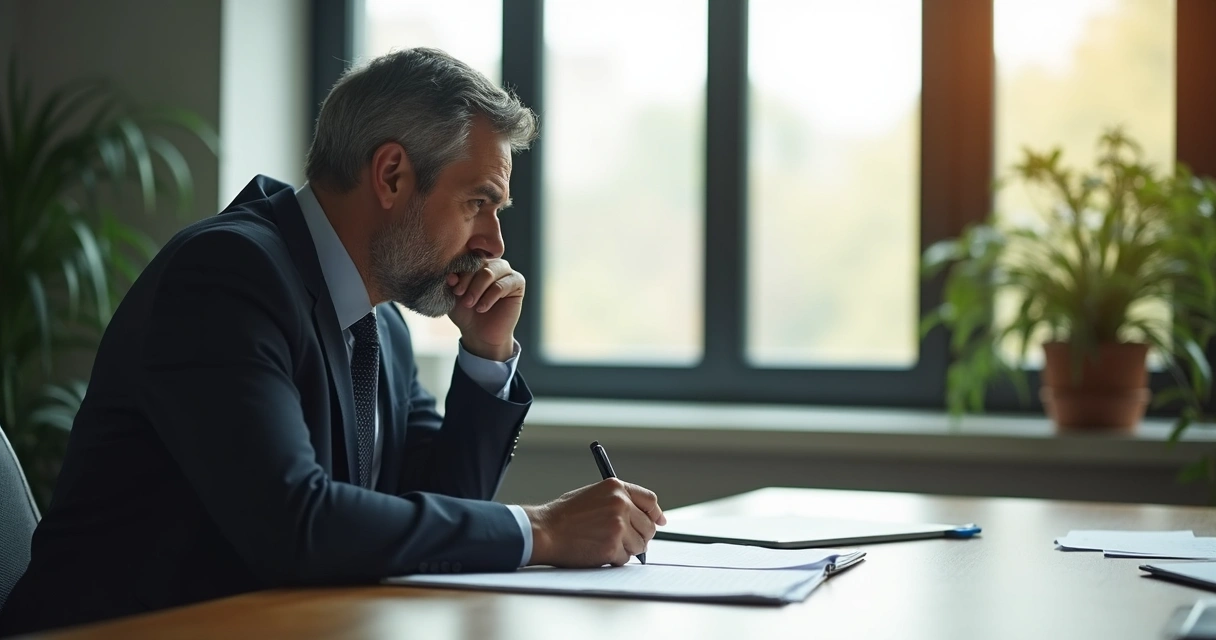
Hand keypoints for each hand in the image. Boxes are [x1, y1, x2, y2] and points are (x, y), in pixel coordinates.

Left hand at [447, 258, 523, 360]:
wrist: (479, 333)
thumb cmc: (465, 312)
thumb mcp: (453, 296)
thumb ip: (452, 283)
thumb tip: (451, 275)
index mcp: (476, 261)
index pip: (468, 256)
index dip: (459, 269)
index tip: (451, 283)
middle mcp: (492, 262)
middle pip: (479, 263)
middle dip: (467, 280)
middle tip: (459, 295)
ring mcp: (506, 271)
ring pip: (490, 272)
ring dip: (477, 289)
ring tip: (469, 303)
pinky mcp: (517, 282)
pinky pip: (502, 285)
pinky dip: (489, 297)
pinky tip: (482, 308)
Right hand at [522, 479, 666, 567]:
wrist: (545, 530)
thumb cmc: (564, 515)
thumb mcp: (593, 495)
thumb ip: (618, 501)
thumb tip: (641, 517)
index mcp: (616, 488)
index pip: (650, 500)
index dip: (656, 513)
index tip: (659, 522)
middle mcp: (621, 504)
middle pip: (649, 526)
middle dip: (641, 536)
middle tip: (626, 540)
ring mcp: (618, 526)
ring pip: (639, 545)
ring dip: (626, 548)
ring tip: (604, 543)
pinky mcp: (613, 546)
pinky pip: (624, 558)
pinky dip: (614, 558)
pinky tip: (597, 550)